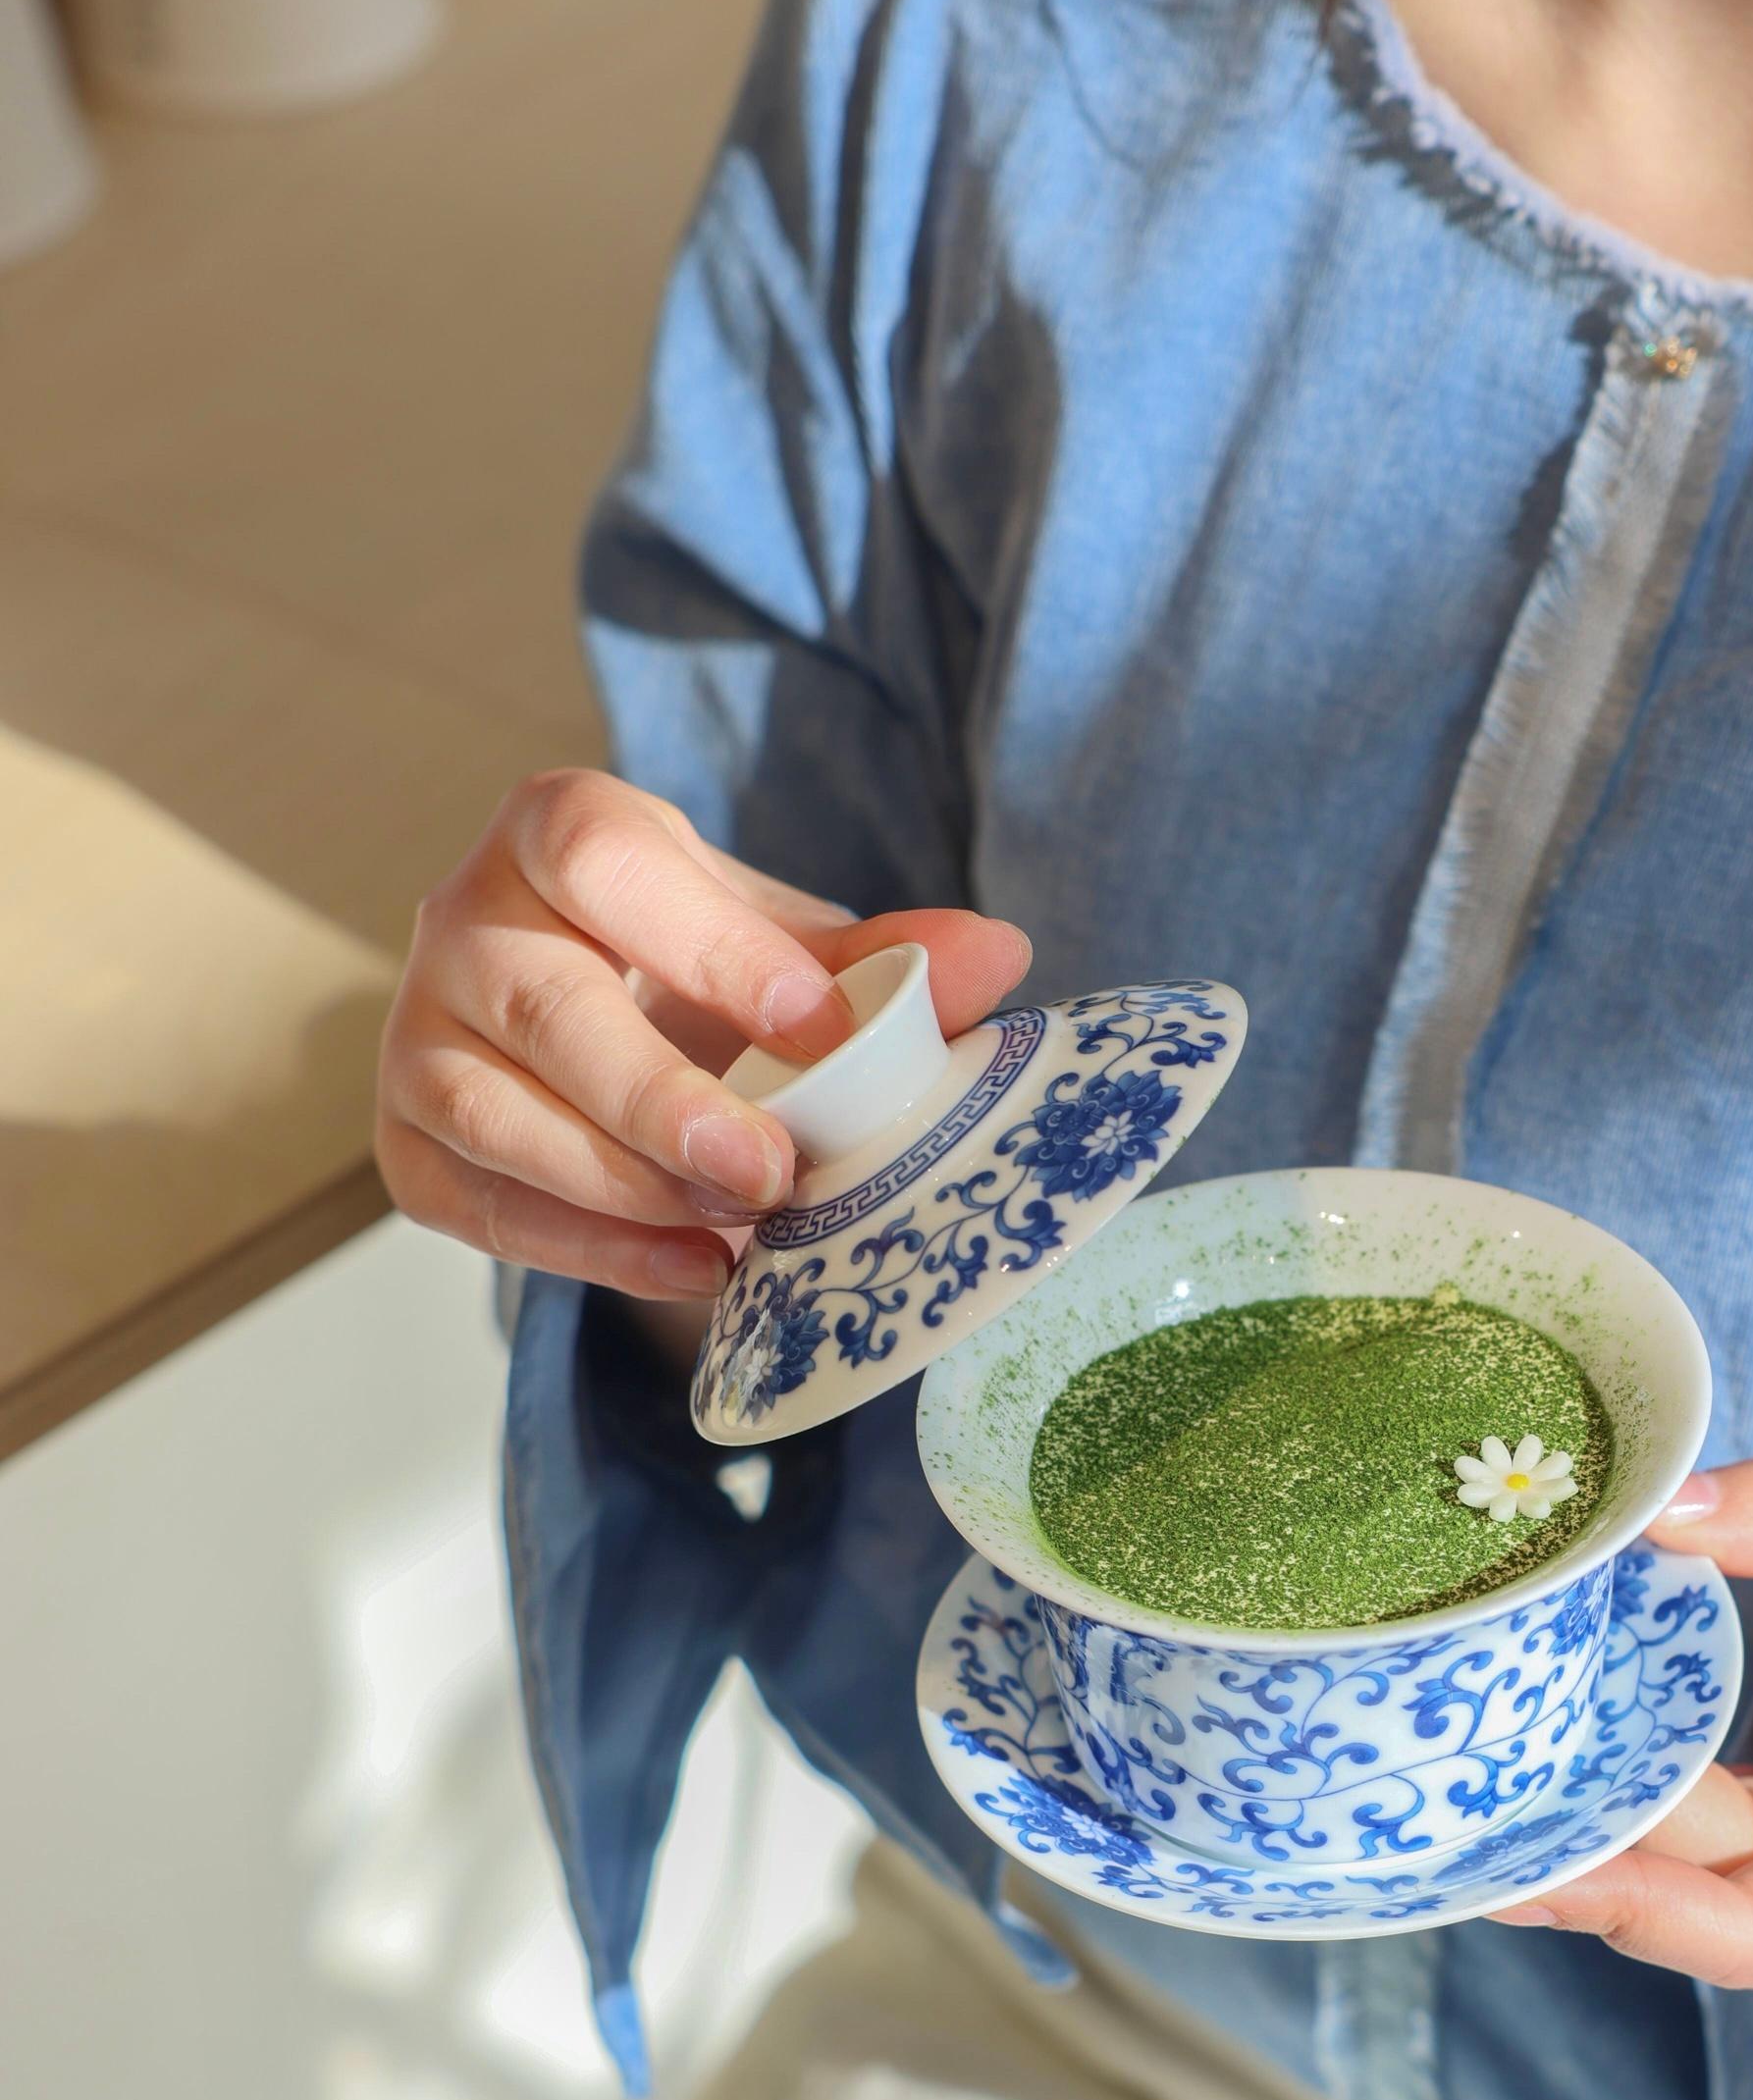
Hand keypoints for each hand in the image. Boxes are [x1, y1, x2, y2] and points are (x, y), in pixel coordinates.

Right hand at [376, 766, 1031, 1298]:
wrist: (601, 1020)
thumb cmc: (695, 966)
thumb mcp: (785, 948)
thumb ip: (882, 958)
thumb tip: (997, 956)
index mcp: (557, 831)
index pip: (602, 859)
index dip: (714, 948)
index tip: (823, 1032)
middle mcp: (464, 921)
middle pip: (544, 1006)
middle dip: (664, 1100)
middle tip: (774, 1171)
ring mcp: (419, 1038)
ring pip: (494, 1115)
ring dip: (624, 1184)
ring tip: (738, 1227)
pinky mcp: (407, 1146)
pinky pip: (479, 1208)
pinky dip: (589, 1251)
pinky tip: (695, 1267)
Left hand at [1497, 1456, 1752, 1998]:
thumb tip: (1657, 1506)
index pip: (1737, 1931)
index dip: (1623, 1904)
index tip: (1520, 1872)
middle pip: (1689, 1901)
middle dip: (1576, 1851)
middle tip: (1450, 1806)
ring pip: (1684, 1882)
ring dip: (1593, 1831)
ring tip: (1462, 1793)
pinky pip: (1697, 1864)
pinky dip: (1631, 1814)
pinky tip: (1531, 1777)